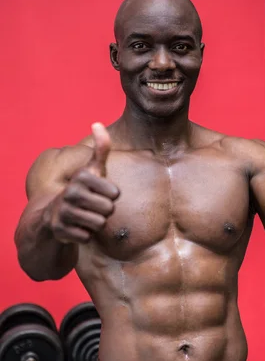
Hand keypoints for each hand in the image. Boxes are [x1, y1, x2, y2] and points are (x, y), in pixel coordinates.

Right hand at [50, 123, 119, 243]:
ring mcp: (64, 211)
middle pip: (108, 210)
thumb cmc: (83, 190)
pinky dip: (85, 235)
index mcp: (82, 177)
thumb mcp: (92, 170)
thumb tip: (98, 123)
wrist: (54, 215)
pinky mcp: (60, 230)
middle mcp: (70, 192)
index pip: (115, 194)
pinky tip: (76, 228)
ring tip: (84, 217)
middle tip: (91, 207)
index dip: (110, 196)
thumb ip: (100, 149)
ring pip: (99, 224)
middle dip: (104, 212)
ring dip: (95, 224)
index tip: (99, 193)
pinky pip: (87, 237)